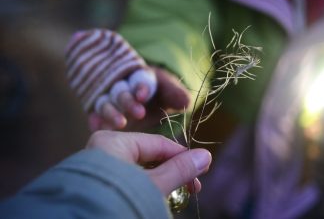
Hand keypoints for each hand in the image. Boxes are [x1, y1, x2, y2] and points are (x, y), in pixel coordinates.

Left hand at [86, 131, 211, 194]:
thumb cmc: (117, 200)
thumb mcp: (153, 185)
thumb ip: (179, 170)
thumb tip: (206, 155)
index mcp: (113, 141)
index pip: (157, 143)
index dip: (182, 156)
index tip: (201, 169)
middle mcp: (104, 150)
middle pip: (149, 156)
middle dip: (172, 172)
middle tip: (193, 187)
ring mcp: (100, 167)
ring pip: (140, 170)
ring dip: (161, 182)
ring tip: (177, 196)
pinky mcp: (99, 183)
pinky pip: (128, 180)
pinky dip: (145, 188)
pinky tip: (157, 198)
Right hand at [88, 67, 189, 130]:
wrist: (145, 99)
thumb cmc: (159, 94)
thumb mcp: (169, 92)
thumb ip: (176, 95)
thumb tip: (186, 102)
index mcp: (141, 78)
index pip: (139, 79)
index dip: (141, 87)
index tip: (144, 95)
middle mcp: (123, 87)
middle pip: (122, 91)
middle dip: (128, 101)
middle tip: (139, 113)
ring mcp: (110, 100)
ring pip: (106, 103)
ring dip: (111, 112)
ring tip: (120, 123)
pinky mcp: (101, 114)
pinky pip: (95, 115)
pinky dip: (95, 120)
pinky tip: (96, 127)